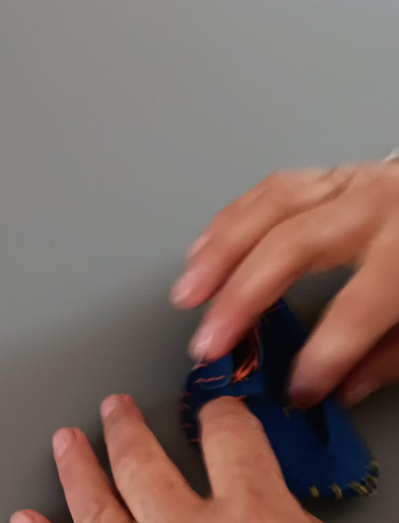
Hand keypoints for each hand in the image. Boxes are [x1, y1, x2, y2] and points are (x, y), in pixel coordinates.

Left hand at [13, 395, 317, 522]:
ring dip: (78, 473)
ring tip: (65, 444)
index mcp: (255, 518)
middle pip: (144, 464)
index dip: (223, 419)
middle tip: (113, 410)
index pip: (233, 442)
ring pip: (97, 507)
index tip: (217, 411)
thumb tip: (291, 520)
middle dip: (128, 434)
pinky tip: (25, 520)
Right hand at [172, 163, 398, 407]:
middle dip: (241, 300)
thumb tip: (335, 388)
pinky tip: (203, 249)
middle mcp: (376, 207)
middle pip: (290, 249)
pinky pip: (270, 189)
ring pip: (267, 210)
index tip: (295, 391)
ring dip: (217, 253)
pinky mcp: (332, 174)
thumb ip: (390, 354)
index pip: (357, 309)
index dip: (321, 356)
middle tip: (209, 343)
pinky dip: (230, 221)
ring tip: (187, 293)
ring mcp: (350, 183)